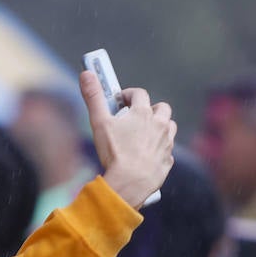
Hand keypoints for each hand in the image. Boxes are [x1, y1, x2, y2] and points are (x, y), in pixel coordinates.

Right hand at [80, 71, 175, 208]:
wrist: (129, 183)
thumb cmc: (114, 153)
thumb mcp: (99, 123)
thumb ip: (93, 97)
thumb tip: (86, 73)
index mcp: (143, 113)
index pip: (140, 94)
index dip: (129, 94)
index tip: (121, 100)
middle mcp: (159, 124)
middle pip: (161, 108)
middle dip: (150, 109)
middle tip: (137, 116)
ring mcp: (166, 142)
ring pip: (169, 127)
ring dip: (159, 126)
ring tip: (145, 134)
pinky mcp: (168, 159)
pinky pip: (167, 149)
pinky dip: (160, 148)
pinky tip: (147, 154)